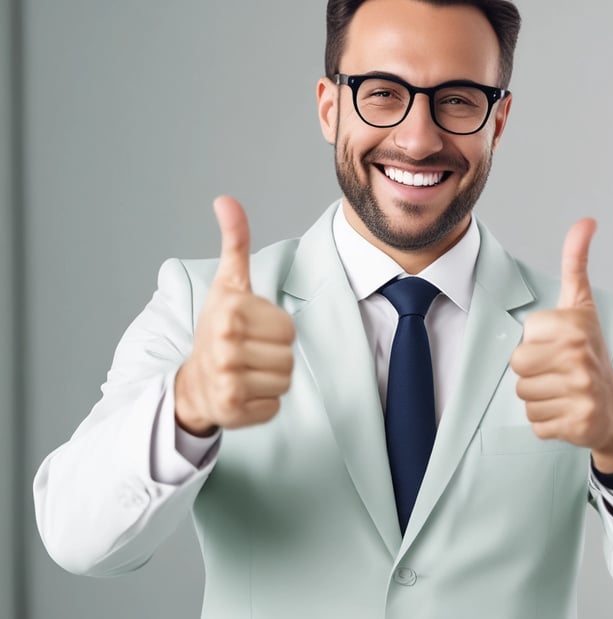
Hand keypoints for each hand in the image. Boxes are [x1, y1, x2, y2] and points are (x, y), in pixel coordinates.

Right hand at [174, 196, 294, 435]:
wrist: (193, 382)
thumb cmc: (218, 329)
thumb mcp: (228, 285)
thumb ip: (235, 243)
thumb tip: (226, 199)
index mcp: (229, 313)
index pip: (289, 330)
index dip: (275, 331)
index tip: (250, 330)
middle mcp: (225, 347)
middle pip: (289, 356)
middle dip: (274, 356)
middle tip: (248, 353)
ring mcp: (227, 382)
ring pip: (285, 381)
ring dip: (271, 379)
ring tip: (246, 372)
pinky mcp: (231, 411)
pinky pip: (274, 407)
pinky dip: (263, 404)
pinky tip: (243, 393)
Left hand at [509, 219, 612, 472]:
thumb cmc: (590, 350)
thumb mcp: (581, 305)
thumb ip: (576, 263)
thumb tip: (585, 221)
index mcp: (573, 327)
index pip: (520, 345)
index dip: (534, 348)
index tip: (558, 348)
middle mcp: (580, 358)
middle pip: (518, 370)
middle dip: (533, 374)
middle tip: (558, 372)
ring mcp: (581, 394)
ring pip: (524, 397)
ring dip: (539, 398)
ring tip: (563, 391)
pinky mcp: (578, 424)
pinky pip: (535, 423)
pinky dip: (547, 422)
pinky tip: (567, 411)